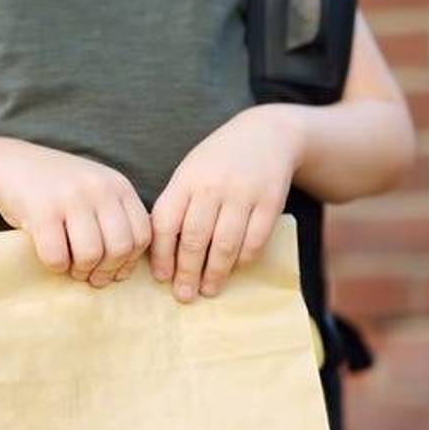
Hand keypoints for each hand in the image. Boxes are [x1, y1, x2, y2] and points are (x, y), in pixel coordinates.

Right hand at [0, 139, 151, 286]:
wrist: (10, 165)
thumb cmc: (57, 189)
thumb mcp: (95, 192)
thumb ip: (116, 220)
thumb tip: (127, 269)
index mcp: (118, 185)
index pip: (142, 235)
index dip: (129, 262)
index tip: (113, 271)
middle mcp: (99, 188)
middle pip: (120, 248)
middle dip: (106, 271)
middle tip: (90, 276)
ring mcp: (70, 197)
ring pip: (91, 255)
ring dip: (80, 271)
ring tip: (72, 268)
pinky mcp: (41, 210)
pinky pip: (57, 256)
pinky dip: (55, 266)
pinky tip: (51, 257)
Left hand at [150, 107, 303, 301]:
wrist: (266, 134)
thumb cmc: (217, 162)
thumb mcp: (190, 173)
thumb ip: (176, 205)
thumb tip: (159, 253)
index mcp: (186, 180)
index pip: (166, 223)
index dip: (161, 255)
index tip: (162, 278)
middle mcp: (212, 186)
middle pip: (194, 238)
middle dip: (187, 272)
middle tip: (184, 295)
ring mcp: (243, 193)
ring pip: (225, 244)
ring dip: (215, 273)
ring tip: (209, 290)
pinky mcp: (270, 201)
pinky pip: (255, 240)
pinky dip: (244, 259)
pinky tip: (235, 269)